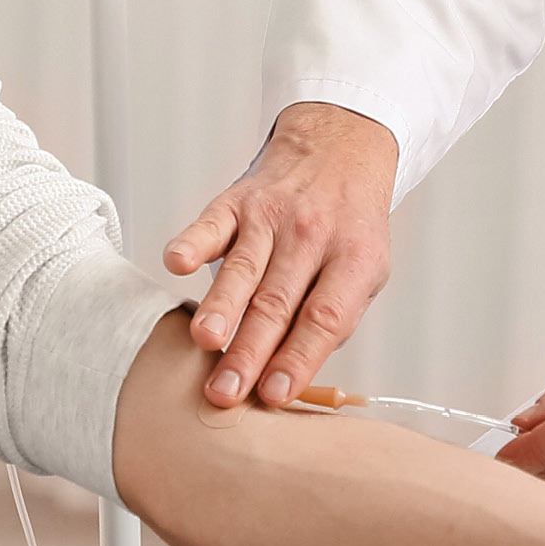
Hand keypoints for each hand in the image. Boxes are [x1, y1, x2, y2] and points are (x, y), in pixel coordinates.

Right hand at [161, 101, 396, 407]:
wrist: (337, 152)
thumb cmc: (348, 228)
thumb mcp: (366, 273)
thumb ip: (334, 320)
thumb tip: (289, 373)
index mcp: (353, 259)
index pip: (324, 317)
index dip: (298, 357)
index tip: (274, 393)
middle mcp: (311, 236)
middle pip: (276, 302)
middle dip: (248, 351)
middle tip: (226, 389)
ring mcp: (270, 217)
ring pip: (243, 269)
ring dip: (221, 307)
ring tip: (205, 340)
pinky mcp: (236, 202)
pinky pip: (211, 224)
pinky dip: (192, 242)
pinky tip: (177, 263)